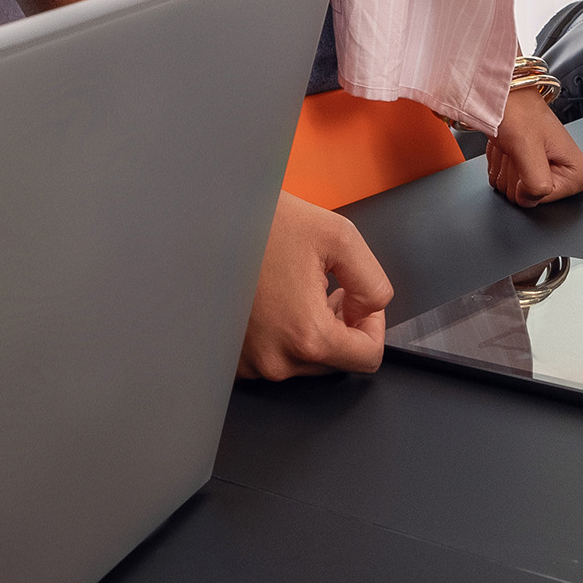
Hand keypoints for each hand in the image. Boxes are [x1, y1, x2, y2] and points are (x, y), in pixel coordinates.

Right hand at [242, 192, 394, 379]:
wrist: (208, 219)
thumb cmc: (263, 222)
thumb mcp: (340, 237)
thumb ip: (373, 283)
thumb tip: (369, 311)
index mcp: (307, 336)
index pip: (367, 358)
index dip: (373, 325)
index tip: (357, 300)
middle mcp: (275, 360)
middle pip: (335, 361)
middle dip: (340, 326)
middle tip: (328, 288)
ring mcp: (249, 363)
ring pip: (303, 360)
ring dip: (311, 330)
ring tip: (298, 289)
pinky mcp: (232, 358)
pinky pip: (272, 356)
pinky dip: (281, 334)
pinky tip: (275, 301)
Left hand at [485, 87, 582, 206]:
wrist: (505, 97)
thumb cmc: (519, 111)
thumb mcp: (527, 147)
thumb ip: (535, 183)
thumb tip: (531, 199)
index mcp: (579, 174)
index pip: (542, 198)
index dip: (527, 179)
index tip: (529, 155)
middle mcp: (567, 177)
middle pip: (527, 197)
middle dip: (514, 172)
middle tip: (519, 148)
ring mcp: (547, 175)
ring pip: (513, 192)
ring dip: (505, 167)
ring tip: (514, 146)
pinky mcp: (529, 172)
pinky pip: (505, 185)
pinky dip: (500, 165)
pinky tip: (508, 149)